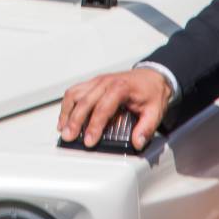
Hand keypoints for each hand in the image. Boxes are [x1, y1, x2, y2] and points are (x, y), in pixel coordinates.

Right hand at [57, 67, 172, 150]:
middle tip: (69, 137)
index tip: (89, 140)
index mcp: (120, 88)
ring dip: (67, 112)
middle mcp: (105, 82)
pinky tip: (65, 116)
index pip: (103, 108)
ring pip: (74, 94)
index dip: (94, 126)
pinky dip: (67, 104)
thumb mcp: (155, 112)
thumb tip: (137, 142)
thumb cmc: (152, 92)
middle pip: (84, 102)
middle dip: (74, 121)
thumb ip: (146, 128)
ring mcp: (97, 81)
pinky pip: (74, 91)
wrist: (152, 76)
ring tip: (63, 128)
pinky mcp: (92, 83)